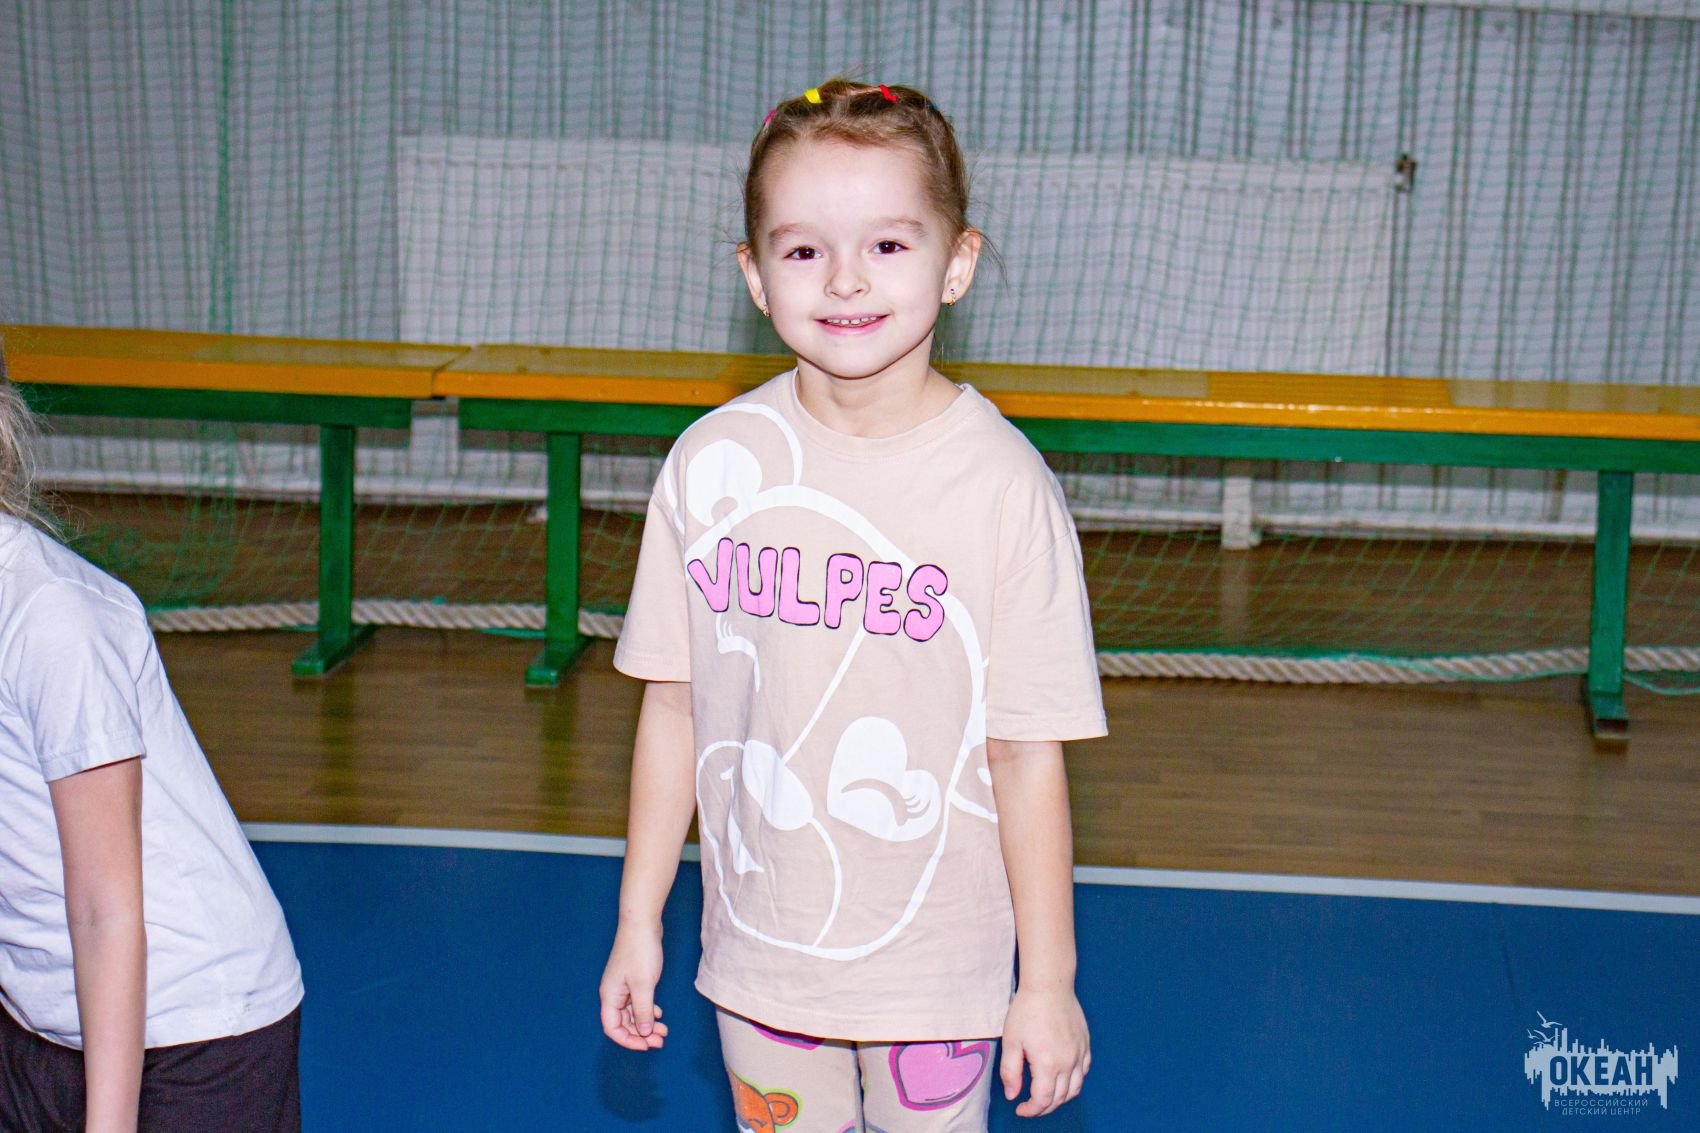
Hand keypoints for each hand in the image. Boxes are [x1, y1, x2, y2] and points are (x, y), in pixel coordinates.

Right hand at [598, 923, 668, 1050]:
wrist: (642, 924)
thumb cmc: (640, 952)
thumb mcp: (643, 986)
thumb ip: (642, 1011)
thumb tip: (643, 1033)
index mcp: (610, 996)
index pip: (613, 1028)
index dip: (628, 1041)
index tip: (646, 1045)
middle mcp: (614, 994)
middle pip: (623, 1023)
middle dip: (641, 1034)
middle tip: (660, 1041)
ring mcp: (623, 986)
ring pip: (633, 1014)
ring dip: (646, 1024)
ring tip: (664, 1031)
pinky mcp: (633, 979)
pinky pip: (638, 1002)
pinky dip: (648, 1011)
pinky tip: (659, 1014)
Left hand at [1000, 985, 1089, 1117]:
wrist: (1049, 985)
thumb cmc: (1027, 1010)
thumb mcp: (1011, 1041)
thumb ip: (1010, 1072)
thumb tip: (1012, 1095)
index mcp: (1048, 1064)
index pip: (1042, 1100)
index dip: (1031, 1110)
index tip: (1020, 1109)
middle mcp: (1068, 1062)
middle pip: (1059, 1098)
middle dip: (1044, 1107)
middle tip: (1030, 1105)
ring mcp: (1079, 1054)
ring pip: (1075, 1089)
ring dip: (1060, 1098)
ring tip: (1046, 1096)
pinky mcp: (1085, 1045)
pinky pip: (1083, 1072)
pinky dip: (1074, 1082)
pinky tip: (1062, 1079)